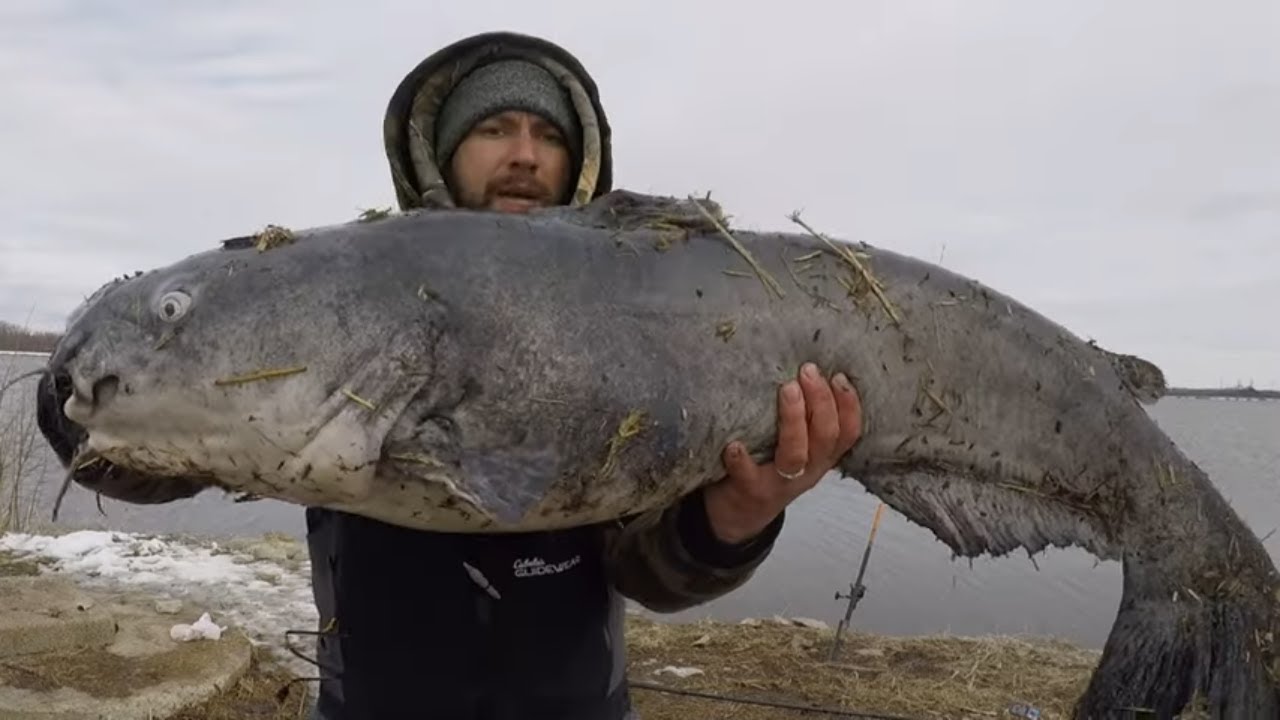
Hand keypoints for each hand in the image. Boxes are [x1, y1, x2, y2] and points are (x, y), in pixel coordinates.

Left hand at [703, 363, 862, 544]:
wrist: (739, 517)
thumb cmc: (768, 469)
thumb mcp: (798, 449)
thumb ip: (806, 419)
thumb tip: (807, 368)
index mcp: (822, 457)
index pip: (848, 432)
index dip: (849, 405)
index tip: (838, 376)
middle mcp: (808, 471)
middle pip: (825, 438)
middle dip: (820, 401)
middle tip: (807, 371)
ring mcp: (780, 483)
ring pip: (796, 454)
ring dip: (793, 420)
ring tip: (787, 390)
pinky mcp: (750, 491)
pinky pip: (748, 475)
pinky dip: (742, 459)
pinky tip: (735, 444)